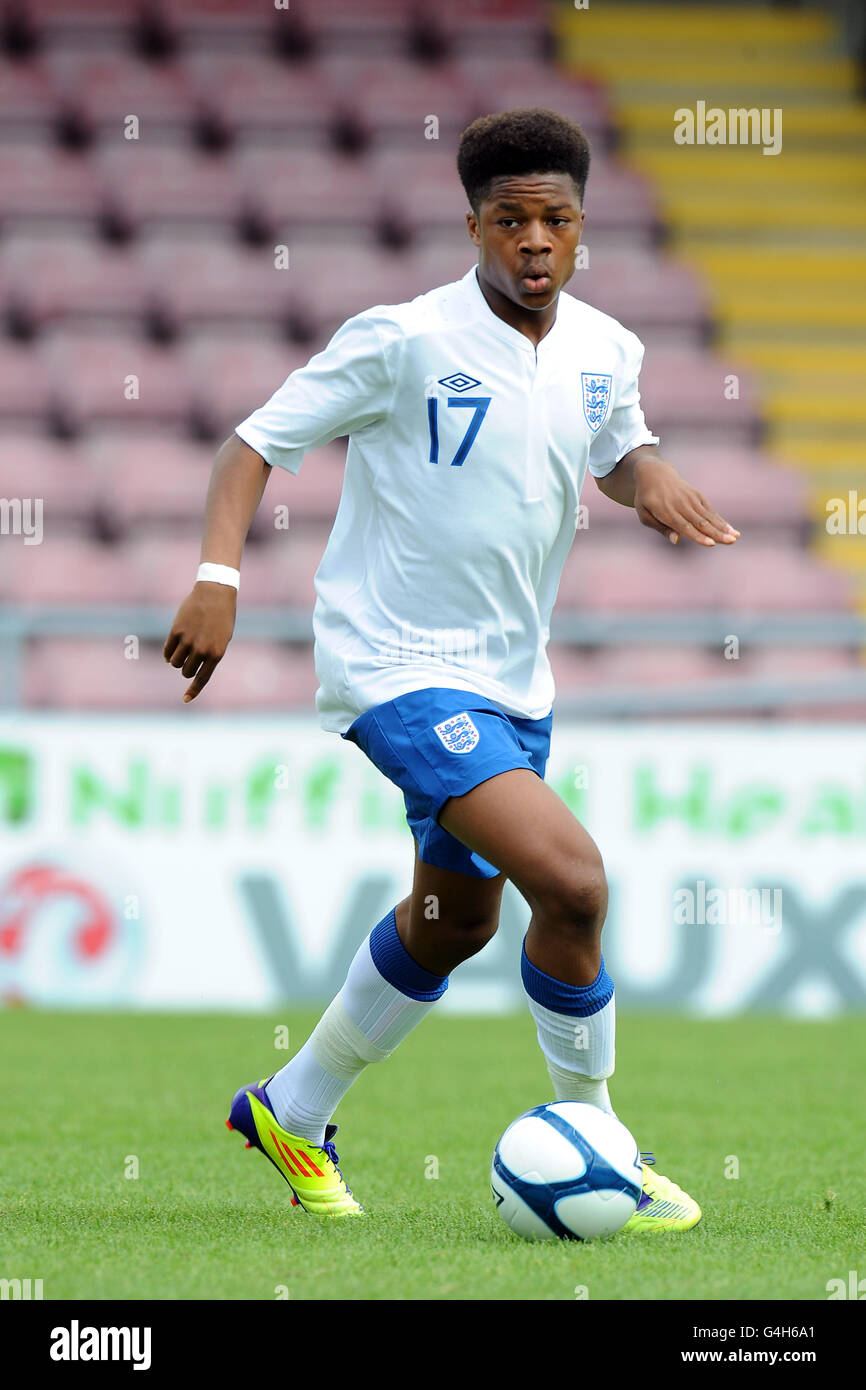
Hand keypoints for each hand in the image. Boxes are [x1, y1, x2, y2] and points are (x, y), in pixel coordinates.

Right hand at [163, 581, 236, 702]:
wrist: (215, 593)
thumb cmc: (221, 618)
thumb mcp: (222, 639)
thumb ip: (209, 655)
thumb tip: (190, 670)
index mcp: (217, 653)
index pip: (202, 678)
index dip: (193, 691)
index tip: (185, 699)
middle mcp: (202, 649)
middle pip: (186, 671)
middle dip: (186, 668)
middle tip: (189, 659)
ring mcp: (188, 640)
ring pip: (175, 662)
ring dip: (177, 661)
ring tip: (182, 652)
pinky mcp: (176, 631)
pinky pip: (167, 651)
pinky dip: (168, 654)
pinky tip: (172, 651)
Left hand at [634, 457, 739, 546]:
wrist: (654, 473)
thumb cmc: (646, 499)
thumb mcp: (645, 515)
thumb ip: (661, 528)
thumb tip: (676, 540)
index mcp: (665, 511)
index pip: (684, 526)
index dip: (698, 536)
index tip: (711, 544)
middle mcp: (680, 504)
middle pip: (700, 522)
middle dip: (716, 533)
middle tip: (731, 541)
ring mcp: (690, 499)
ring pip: (708, 516)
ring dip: (723, 527)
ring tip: (736, 537)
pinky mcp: (697, 496)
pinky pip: (710, 510)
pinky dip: (720, 520)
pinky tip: (731, 529)